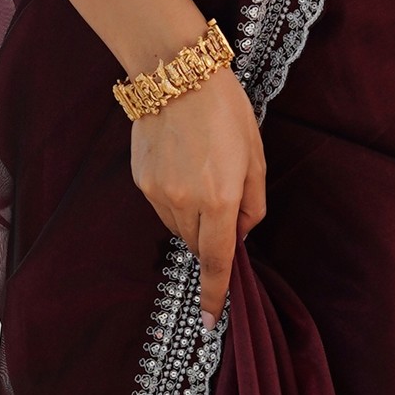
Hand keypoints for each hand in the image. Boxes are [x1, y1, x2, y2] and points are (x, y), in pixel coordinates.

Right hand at [129, 63, 267, 326]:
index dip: (216, 294)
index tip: (212, 321)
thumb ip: (253, 201)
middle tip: (223, 204)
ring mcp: (157, 193)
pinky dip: (175, 200)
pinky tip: (182, 166)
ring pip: (177, 228)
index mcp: (220, 199)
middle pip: (198, 245)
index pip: (218, 261)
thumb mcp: (255, 153)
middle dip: (211, 240)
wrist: (175, 73)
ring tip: (202, 176)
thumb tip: (244, 233)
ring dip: (193, 219)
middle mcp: (185, 203)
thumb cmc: (225, 109)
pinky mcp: (140, 180)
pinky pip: (161, 206)